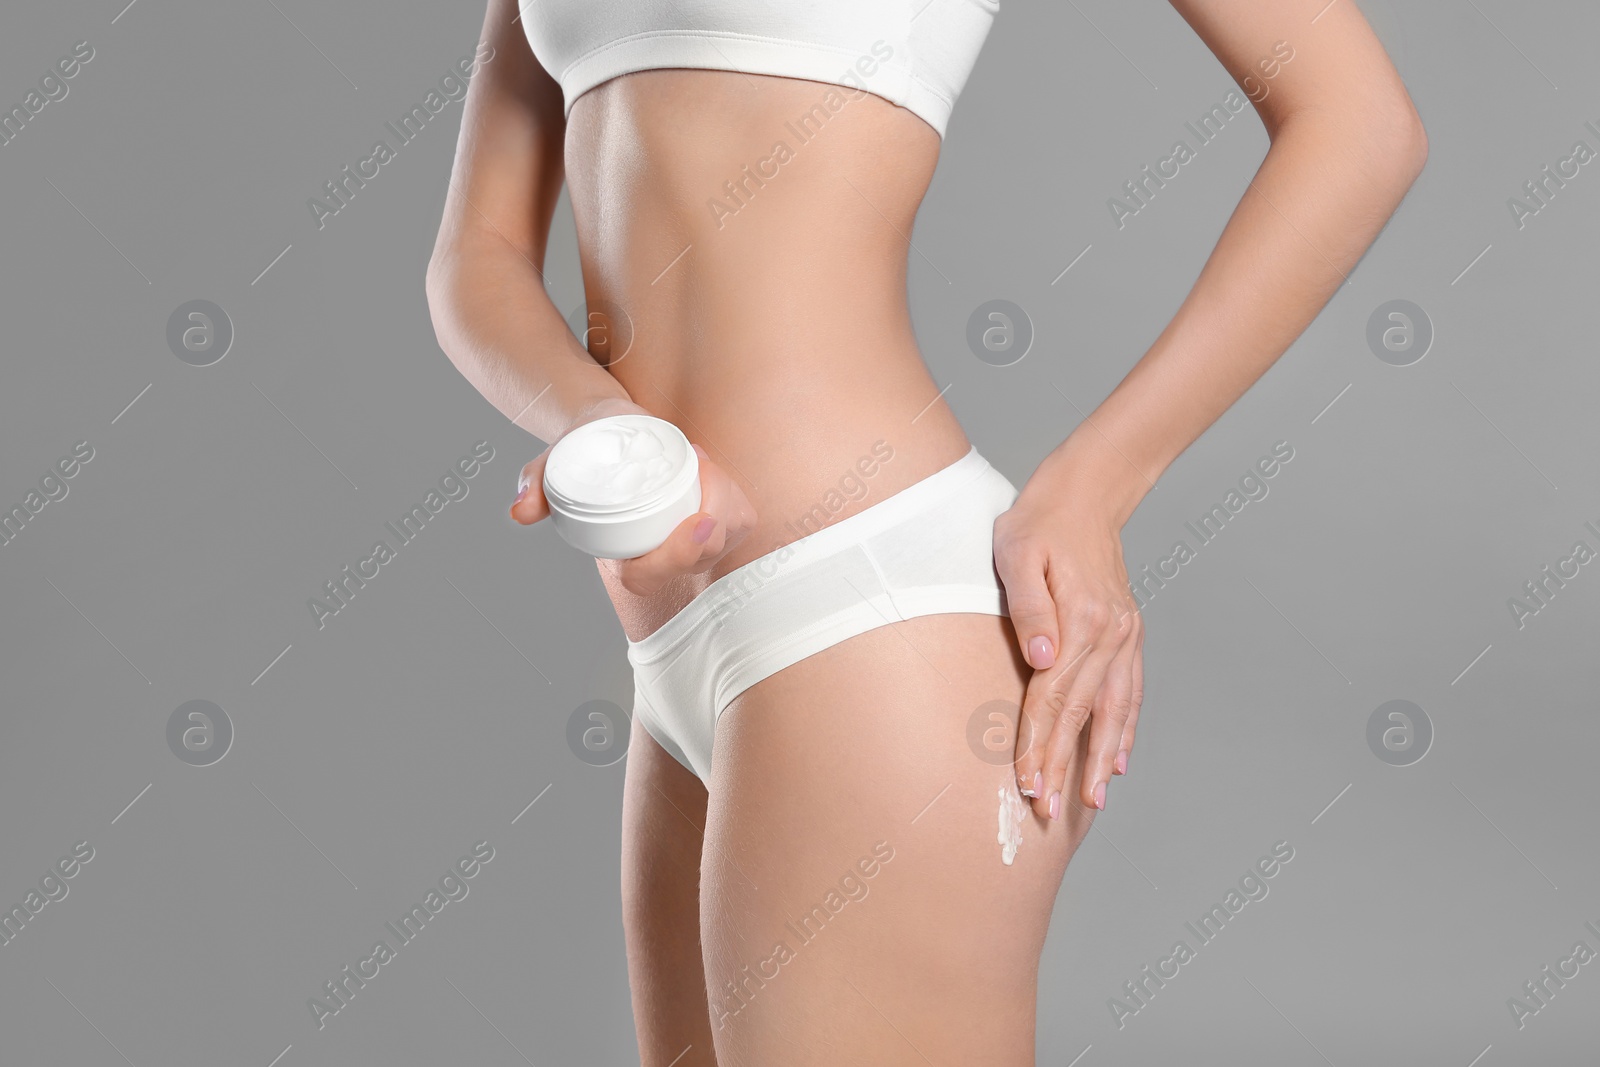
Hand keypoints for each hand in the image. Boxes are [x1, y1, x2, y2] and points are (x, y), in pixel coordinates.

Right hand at [509, 398, 755, 593]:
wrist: (608, 426)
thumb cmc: (581, 450)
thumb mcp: (552, 463)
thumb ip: (535, 485)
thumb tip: (520, 512)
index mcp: (623, 557)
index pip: (650, 575)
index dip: (678, 556)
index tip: (698, 521)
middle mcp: (661, 556)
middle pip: (701, 556)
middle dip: (715, 516)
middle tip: (700, 467)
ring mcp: (691, 542)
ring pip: (728, 536)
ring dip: (724, 498)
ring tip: (698, 461)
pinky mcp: (716, 521)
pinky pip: (740, 519)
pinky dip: (733, 494)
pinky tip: (713, 470)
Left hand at [994, 456, 1144, 820]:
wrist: (1085, 490)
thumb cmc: (1038, 520)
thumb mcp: (1017, 551)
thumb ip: (1028, 606)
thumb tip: (1041, 657)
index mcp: (1082, 620)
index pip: (1053, 698)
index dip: (1038, 744)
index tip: (1027, 784)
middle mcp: (1111, 634)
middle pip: (1082, 714)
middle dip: (1064, 766)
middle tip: (1048, 811)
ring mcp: (1125, 635)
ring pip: (1114, 710)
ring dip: (1101, 759)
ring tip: (1090, 802)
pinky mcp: (1128, 632)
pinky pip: (1131, 690)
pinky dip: (1127, 728)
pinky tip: (1119, 759)